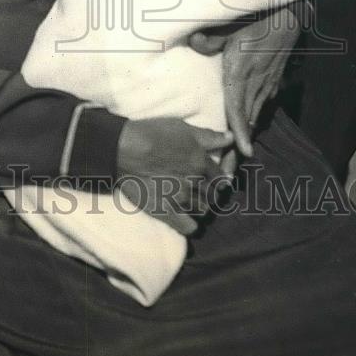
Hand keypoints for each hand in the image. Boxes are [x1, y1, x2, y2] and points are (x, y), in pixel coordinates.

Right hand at [117, 117, 233, 234]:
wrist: (123, 148)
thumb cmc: (152, 133)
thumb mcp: (183, 128)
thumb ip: (210, 136)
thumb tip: (231, 138)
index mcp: (201, 163)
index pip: (222, 178)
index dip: (219, 177)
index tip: (214, 177)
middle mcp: (194, 183)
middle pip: (213, 195)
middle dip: (210, 192)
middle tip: (201, 188)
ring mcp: (180, 199)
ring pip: (202, 210)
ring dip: (200, 205)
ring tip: (192, 199)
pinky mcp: (165, 211)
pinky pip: (187, 227)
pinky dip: (191, 225)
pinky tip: (186, 218)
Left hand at [189, 7, 299, 157]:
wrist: (287, 20)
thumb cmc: (254, 22)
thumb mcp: (231, 26)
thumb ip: (212, 38)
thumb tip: (195, 41)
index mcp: (241, 71)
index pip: (238, 105)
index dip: (240, 129)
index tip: (242, 149)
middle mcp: (255, 83)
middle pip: (245, 120)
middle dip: (238, 148)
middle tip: (228, 174)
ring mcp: (265, 85)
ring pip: (254, 117)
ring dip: (246, 139)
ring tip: (236, 164)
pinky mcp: (271, 84)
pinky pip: (260, 108)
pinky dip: (252, 124)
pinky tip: (247, 136)